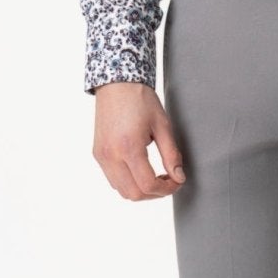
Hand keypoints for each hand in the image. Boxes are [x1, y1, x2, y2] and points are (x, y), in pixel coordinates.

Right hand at [91, 82, 187, 200]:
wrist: (117, 83)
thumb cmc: (140, 99)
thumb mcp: (163, 125)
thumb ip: (171, 154)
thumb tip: (179, 177)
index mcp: (128, 147)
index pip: (148, 184)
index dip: (167, 189)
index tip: (177, 181)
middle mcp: (110, 155)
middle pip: (133, 194)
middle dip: (154, 193)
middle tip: (168, 181)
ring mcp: (101, 156)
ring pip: (121, 190)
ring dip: (140, 190)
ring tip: (155, 176)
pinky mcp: (98, 154)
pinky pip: (113, 179)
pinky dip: (128, 182)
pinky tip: (141, 170)